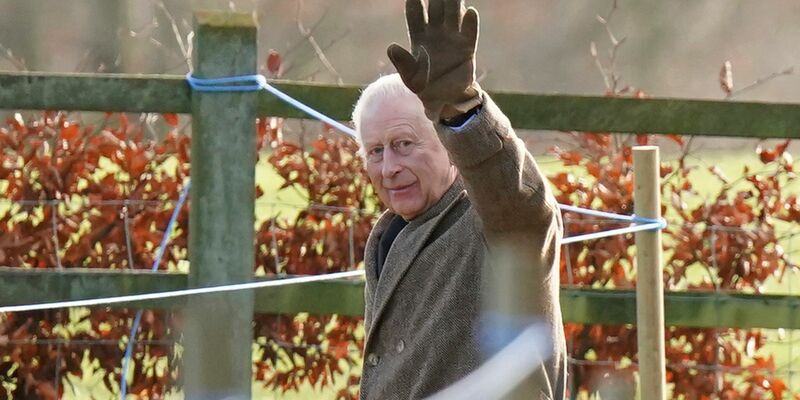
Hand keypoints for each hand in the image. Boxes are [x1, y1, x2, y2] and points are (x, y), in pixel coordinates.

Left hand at [387, 0, 480, 120]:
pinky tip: (471, 12)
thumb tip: (392, 47)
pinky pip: (469, 33)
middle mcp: (436, 32)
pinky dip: (470, 23)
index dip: (414, 2)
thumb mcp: (410, 78)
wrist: (444, 100)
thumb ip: (402, 63)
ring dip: (454, 2)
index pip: (415, 14)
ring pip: (454, 14)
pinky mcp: (467, 48)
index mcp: (419, 36)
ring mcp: (452, 38)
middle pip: (436, 8)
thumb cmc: (424, 87)